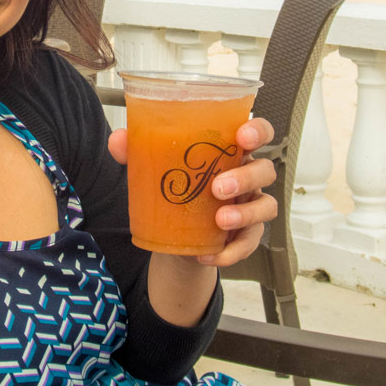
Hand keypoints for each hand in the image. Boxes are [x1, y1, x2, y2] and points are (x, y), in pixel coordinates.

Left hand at [107, 116, 277, 266]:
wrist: (176, 238)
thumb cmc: (176, 190)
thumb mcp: (157, 171)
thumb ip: (138, 152)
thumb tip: (118, 140)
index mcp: (230, 152)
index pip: (258, 133)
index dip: (258, 131)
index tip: (244, 135)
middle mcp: (247, 176)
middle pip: (265, 170)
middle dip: (246, 177)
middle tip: (217, 188)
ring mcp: (251, 206)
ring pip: (267, 205)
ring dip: (245, 214)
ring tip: (219, 221)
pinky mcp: (247, 235)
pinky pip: (250, 243)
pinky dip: (231, 251)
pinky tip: (208, 255)